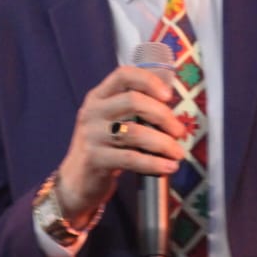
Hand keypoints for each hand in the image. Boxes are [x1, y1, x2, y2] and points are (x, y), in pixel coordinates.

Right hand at [54, 65, 185, 227]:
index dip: (148, 80)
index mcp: (98, 97)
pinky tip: (168, 167)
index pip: (123, 75)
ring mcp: (92, 135)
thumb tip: (173, 112)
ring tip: (178, 152)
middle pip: (133, 101)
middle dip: (162, 115)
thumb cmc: (104, 147)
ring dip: (163, 143)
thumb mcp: (112, 122)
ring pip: (135, 132)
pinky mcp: (95, 159)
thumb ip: (134, 111)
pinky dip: (154, 163)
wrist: (77, 181)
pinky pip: (131, 158)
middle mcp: (92, 111)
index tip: (169, 95)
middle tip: (179, 131)